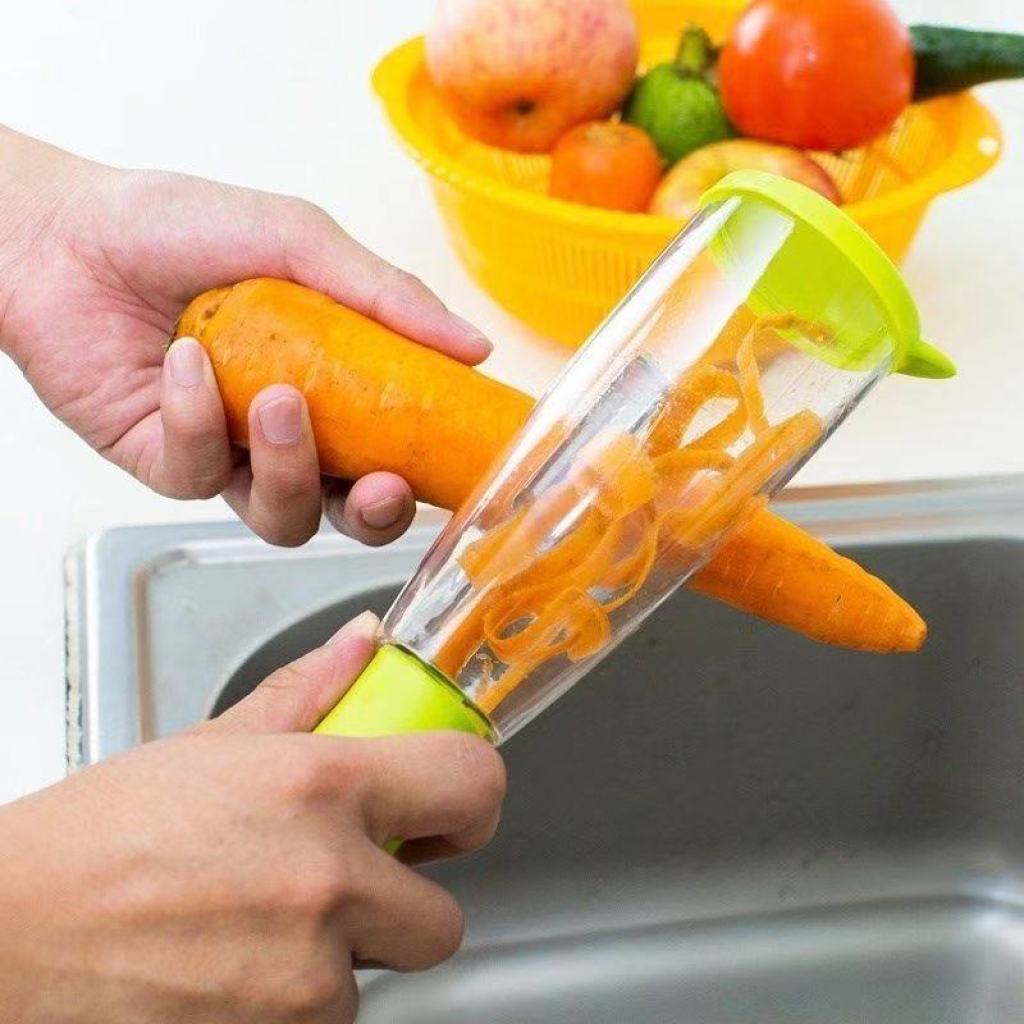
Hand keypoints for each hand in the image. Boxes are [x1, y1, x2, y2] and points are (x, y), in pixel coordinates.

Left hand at [0, 127, 490, 545]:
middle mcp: (286, 431)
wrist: (64, 233)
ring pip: (283, 514)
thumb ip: (387, 296)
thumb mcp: (300, 242)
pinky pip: (200, 477)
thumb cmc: (180, 226)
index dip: (425, 475)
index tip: (452, 469)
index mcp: (333, 385)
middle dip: (370, 513)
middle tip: (378, 483)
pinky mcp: (167, 465)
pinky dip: (197, 420)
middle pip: (348, 512)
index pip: (395, 450)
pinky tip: (186, 362)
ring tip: (276, 398)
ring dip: (290, 467)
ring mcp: (228, 454)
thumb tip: (474, 346)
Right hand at [0, 613, 505, 1023]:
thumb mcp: (213, 743)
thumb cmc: (97, 839)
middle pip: (443, 918)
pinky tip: (237, 966)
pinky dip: (294, 1003)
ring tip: (261, 924)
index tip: (450, 809)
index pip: (473, 784)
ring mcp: (303, 978)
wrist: (9, 936)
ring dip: (338, 959)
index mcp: (322, 786)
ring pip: (375, 979)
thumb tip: (365, 643)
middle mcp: (327, 883)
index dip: (471, 799)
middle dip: (402, 903)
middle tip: (345, 881)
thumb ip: (309, 691)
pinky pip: (324, 1023)